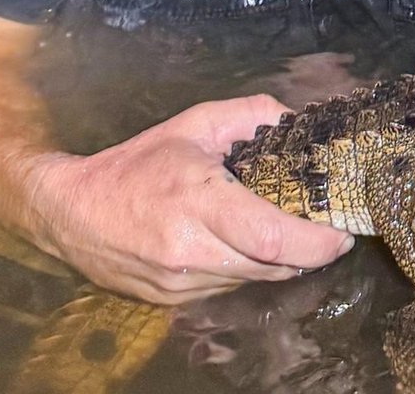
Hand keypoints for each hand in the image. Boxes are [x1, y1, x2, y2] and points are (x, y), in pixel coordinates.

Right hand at [24, 94, 353, 304]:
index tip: (342, 231)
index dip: (317, 242)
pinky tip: (242, 245)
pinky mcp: (174, 300)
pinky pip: (228, 288)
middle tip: (328, 229)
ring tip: (288, 233)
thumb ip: (251, 114)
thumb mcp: (194, 123)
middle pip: (272, 266)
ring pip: (254, 281)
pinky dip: (246, 269)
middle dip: (309, 252)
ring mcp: (181, 282)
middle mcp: (191, 250)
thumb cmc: (137, 163)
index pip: (272, 238)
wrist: (72, 211)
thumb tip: (296, 120)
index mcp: (199, 201)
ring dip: (278, 262)